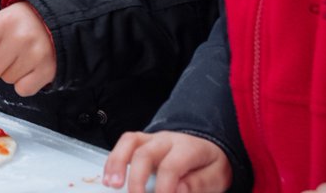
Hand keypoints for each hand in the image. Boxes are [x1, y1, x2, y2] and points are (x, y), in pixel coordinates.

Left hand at [0, 2, 54, 96]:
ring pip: (6, 80)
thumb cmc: (24, 23)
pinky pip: (22, 90)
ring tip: (22, 56)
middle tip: (7, 53)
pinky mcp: (47, 71)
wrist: (56, 22)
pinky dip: (24, 83)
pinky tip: (30, 67)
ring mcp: (36, 55)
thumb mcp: (1, 21)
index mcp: (7, 20)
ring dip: (11, 72)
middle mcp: (22, 37)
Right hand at [103, 130, 231, 192]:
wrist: (205, 145)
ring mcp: (152, 139)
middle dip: (136, 180)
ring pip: (130, 142)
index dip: (165, 188)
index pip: (171, 166)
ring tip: (112, 185)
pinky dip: (113, 161)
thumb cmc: (208, 164)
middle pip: (145, 153)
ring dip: (117, 164)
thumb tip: (178, 190)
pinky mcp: (142, 142)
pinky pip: (124, 144)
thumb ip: (200, 184)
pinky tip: (108, 178)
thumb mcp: (217, 176)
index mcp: (189, 148)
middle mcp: (167, 140)